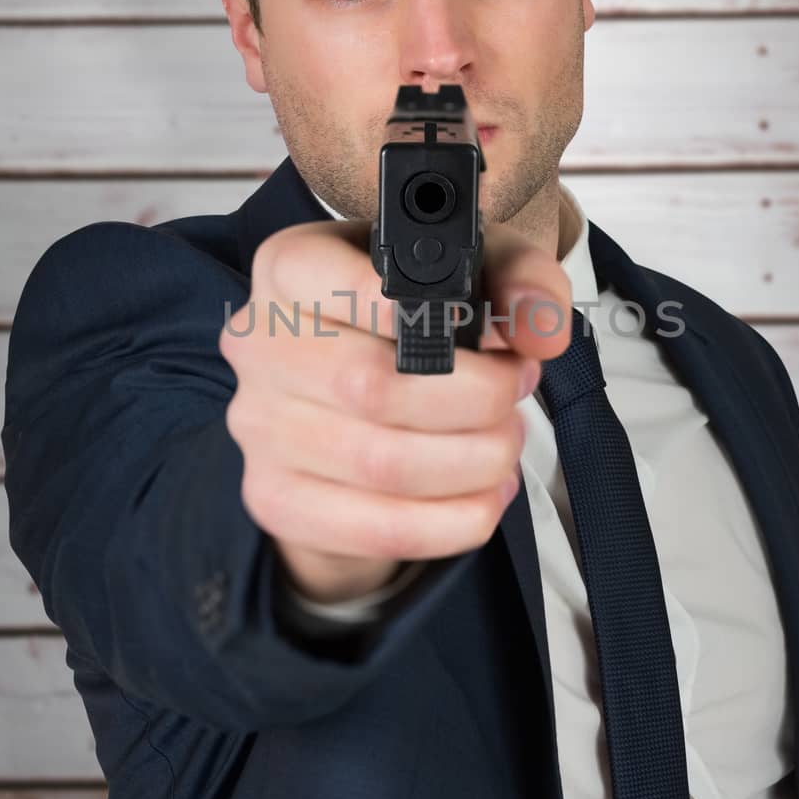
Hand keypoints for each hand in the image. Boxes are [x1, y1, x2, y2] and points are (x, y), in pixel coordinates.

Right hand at [218, 216, 571, 602]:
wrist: (352, 399)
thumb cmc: (409, 321)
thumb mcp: (471, 270)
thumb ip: (517, 279)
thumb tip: (538, 328)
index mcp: (290, 269)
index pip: (332, 281)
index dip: (418, 313)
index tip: (488, 331)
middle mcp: (259, 346)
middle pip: (370, 385)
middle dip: (475, 397)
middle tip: (515, 389)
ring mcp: (260, 428)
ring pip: (381, 465)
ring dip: (474, 460)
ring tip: (505, 440)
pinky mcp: (277, 498)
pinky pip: (376, 529)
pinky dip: (454, 520)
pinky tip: (484, 493)